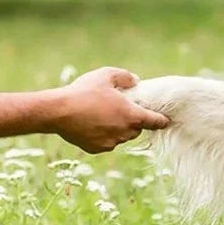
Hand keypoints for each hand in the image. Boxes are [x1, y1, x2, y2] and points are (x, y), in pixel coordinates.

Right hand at [51, 67, 168, 153]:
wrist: (58, 112)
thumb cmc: (84, 91)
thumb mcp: (106, 75)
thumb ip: (125, 77)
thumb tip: (135, 81)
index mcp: (132, 115)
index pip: (155, 121)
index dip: (161, 120)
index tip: (165, 120)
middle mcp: (124, 132)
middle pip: (136, 129)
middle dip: (132, 121)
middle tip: (118, 109)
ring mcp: (111, 143)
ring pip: (120, 137)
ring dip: (117, 128)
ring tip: (101, 115)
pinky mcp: (98, 149)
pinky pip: (106, 143)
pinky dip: (102, 135)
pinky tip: (90, 124)